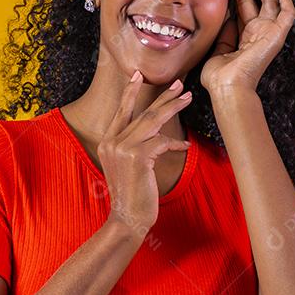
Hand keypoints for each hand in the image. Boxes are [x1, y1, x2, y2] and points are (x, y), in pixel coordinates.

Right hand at [99, 71, 192, 238]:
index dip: (130, 92)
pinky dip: (174, 143)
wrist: (127, 218)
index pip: (120, 111)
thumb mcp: (127, 167)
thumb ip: (134, 148)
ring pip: (152, 121)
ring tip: (188, 98)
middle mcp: (111, 142)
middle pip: (141, 112)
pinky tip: (184, 144)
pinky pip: (161, 142)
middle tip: (179, 84)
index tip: (138, 76)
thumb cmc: (132, 195)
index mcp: (106, 142)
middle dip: (162, 96)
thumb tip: (155, 134)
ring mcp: (122, 148)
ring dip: (173, 108)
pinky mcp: (137, 156)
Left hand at [199, 0, 294, 95]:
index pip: (242, 6)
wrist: (227, 87)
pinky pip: (287, 12)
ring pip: (270, 0)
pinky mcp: (278, 35)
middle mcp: (259, 32)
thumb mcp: (216, 48)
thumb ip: (222, 31)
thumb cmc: (219, 76)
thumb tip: (223, 13)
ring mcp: (269, 33)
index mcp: (245, 37)